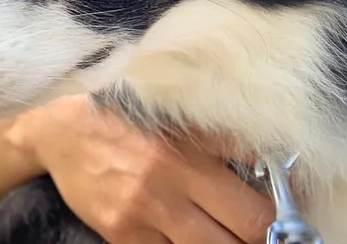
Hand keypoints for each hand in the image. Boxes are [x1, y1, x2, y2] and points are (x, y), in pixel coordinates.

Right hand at [6, 94, 273, 243]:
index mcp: (187, 152)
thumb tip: (268, 158)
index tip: (284, 221)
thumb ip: (220, 138)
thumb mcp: (173, 116)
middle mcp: (166, 188)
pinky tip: (185, 234)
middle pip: (238, 236)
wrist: (62, 130)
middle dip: (257, 239)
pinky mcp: (120, 236)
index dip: (278, 220)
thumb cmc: (124, 117)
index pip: (252, 205)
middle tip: (260, 232)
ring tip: (225, 234)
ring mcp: (141, 218)